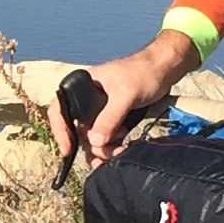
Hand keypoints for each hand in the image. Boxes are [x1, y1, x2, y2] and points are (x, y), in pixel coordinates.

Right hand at [56, 30, 198, 170]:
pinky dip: (110, 148)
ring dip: (103, 150)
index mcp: (80, 87)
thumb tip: (94, 142)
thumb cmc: (143, 73)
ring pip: (91, 139)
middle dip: (92, 146)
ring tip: (119, 151)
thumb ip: (109, 118)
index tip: (68, 150)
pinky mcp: (111, 120)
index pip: (59, 112)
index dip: (60, 132)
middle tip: (110, 151)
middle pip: (77, 132)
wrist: (164, 71)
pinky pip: (104, 139)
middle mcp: (85, 101)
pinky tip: (119, 152)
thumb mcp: (125, 95)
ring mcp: (99, 112)